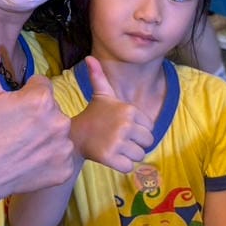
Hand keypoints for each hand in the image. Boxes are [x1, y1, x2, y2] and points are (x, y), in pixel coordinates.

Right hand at [0, 34, 75, 209]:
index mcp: (40, 99)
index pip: (41, 85)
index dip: (23, 96)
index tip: (8, 110)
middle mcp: (59, 122)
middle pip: (51, 108)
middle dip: (36, 114)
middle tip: (11, 130)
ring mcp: (63, 149)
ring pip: (57, 131)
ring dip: (44, 135)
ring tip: (19, 146)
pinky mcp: (64, 170)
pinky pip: (61, 155)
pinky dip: (49, 158)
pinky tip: (28, 161)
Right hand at [71, 56, 153, 171]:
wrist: (75, 135)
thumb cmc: (93, 114)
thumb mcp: (101, 94)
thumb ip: (99, 76)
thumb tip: (89, 58)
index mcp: (128, 110)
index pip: (150, 128)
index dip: (139, 131)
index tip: (123, 128)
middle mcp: (125, 125)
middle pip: (147, 142)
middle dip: (136, 144)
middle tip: (120, 140)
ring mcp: (117, 142)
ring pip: (139, 156)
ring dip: (129, 155)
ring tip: (115, 147)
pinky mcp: (110, 157)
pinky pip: (129, 167)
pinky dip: (122, 165)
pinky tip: (111, 157)